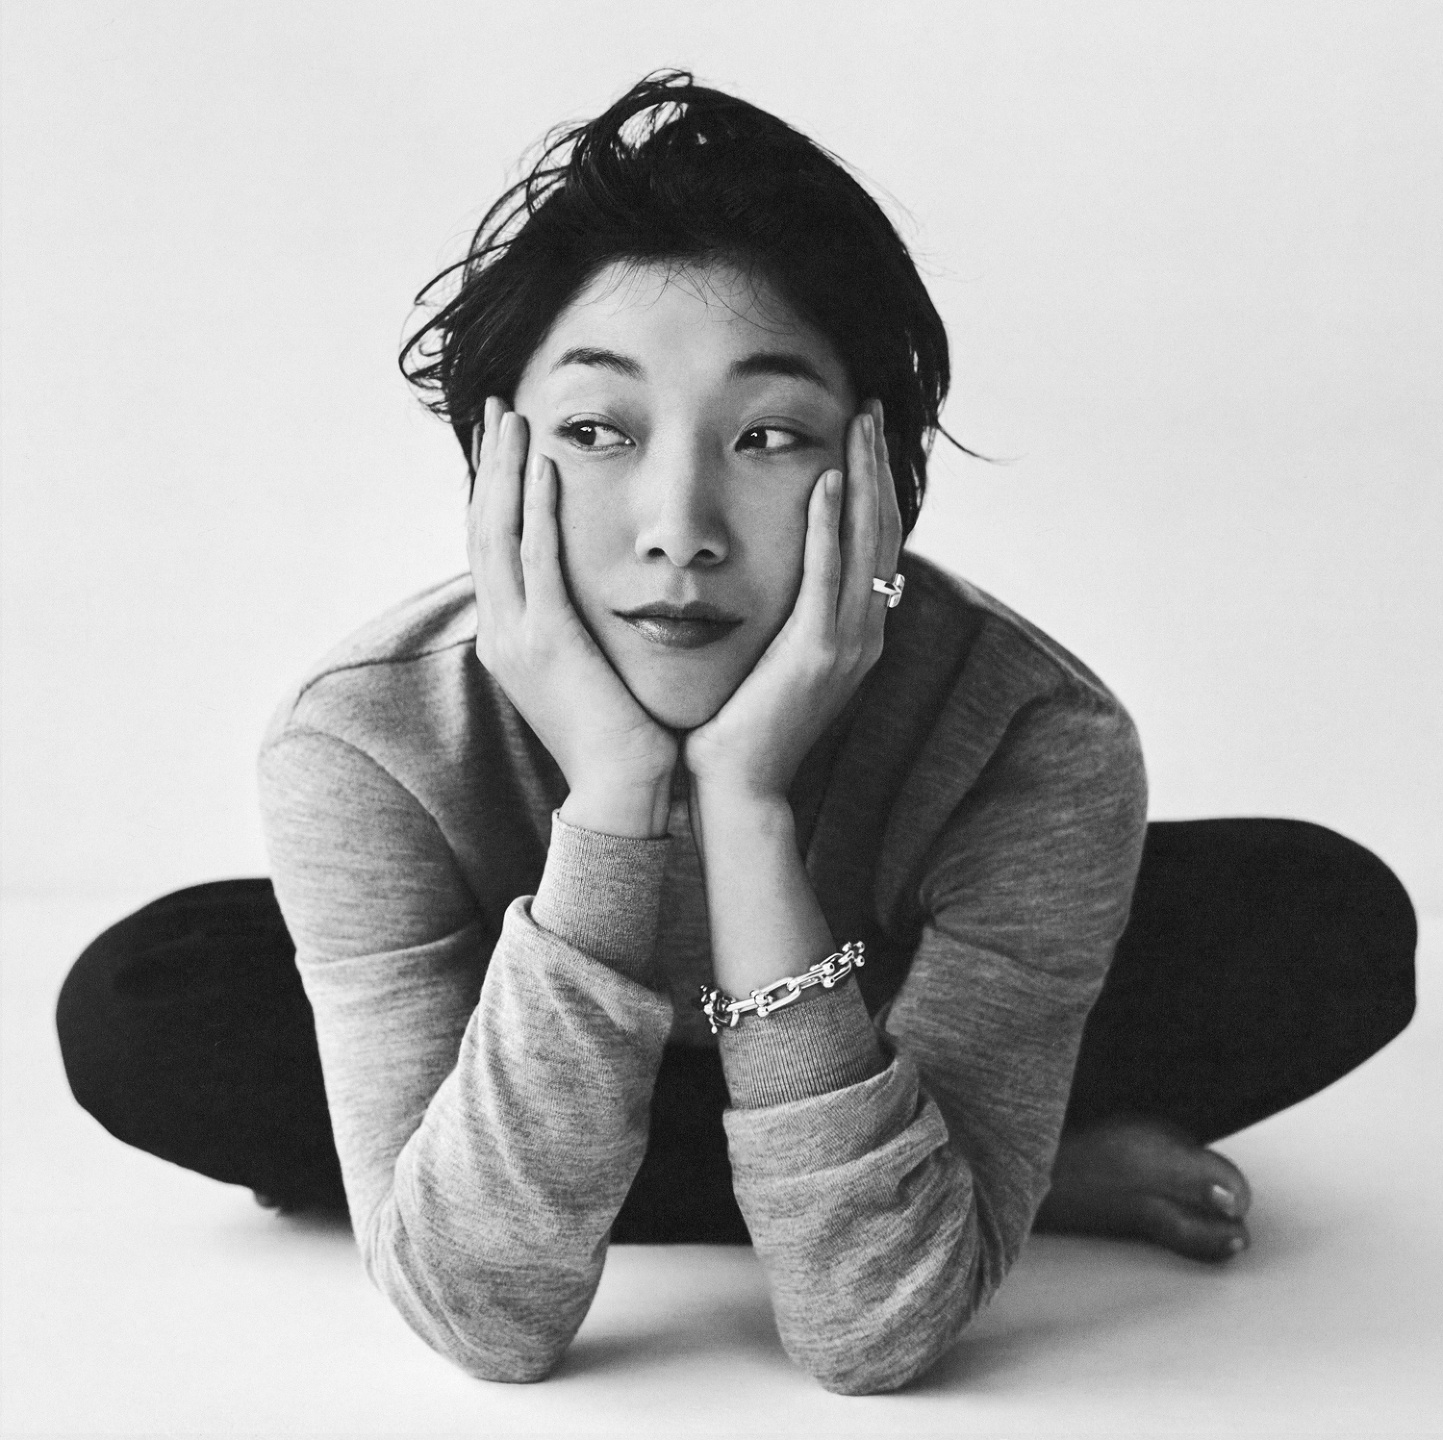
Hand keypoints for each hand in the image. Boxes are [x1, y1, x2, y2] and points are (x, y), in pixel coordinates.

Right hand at [468, 397, 677, 836]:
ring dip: (505, 472)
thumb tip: (591, 599)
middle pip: (483, 530)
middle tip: (497, 410)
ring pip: (499, 535)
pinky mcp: (548, 642)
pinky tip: (542, 468)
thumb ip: (577, 630)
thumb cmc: (618, 736)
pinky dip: (536, 510)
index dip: (494, 492)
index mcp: (509, 638)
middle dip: (490, 467)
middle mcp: (501, 632)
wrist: (621, 791)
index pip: (493, 549)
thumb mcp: (587, 671)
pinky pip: (537, 561)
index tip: (505, 445)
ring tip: (513, 419)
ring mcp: (518, 637)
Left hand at [683, 400, 901, 804]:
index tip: (862, 434)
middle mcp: (865, 633)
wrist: (736, 788)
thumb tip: (766, 569)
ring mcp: (849, 644)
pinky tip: (827, 480)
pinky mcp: (819, 654)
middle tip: (869, 408)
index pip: (873, 542)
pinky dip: (831, 526)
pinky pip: (829, 576)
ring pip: (867, 543)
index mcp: (855, 632)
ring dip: (864, 478)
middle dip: (878, 465)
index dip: (873, 485)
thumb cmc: (738, 724)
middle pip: (882, 530)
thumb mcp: (770, 658)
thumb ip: (783, 614)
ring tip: (860, 424)